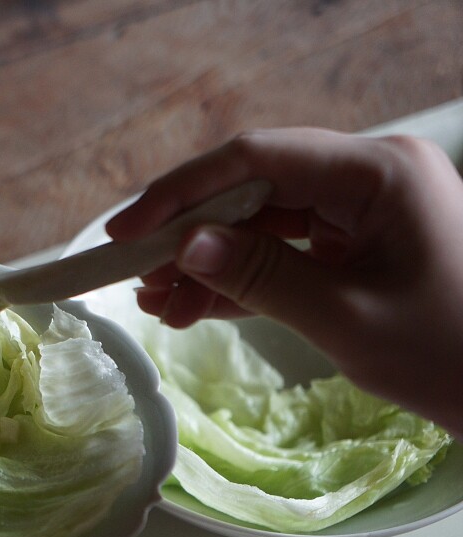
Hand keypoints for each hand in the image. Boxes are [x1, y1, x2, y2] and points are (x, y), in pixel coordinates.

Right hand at [106, 128, 462, 435]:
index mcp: (379, 173)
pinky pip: (284, 250)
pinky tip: (194, 306)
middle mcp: (369, 176)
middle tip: (136, 278)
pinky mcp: (358, 243)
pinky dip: (240, 278)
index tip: (126, 234)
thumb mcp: (345, 319)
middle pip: (254, 187)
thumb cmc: (451, 356)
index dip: (182, 193)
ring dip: (209, 263)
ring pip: (261, 221)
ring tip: (160, 305)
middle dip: (190, 235)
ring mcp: (364, 210)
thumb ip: (260, 275)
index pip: (258, 159)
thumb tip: (184, 247)